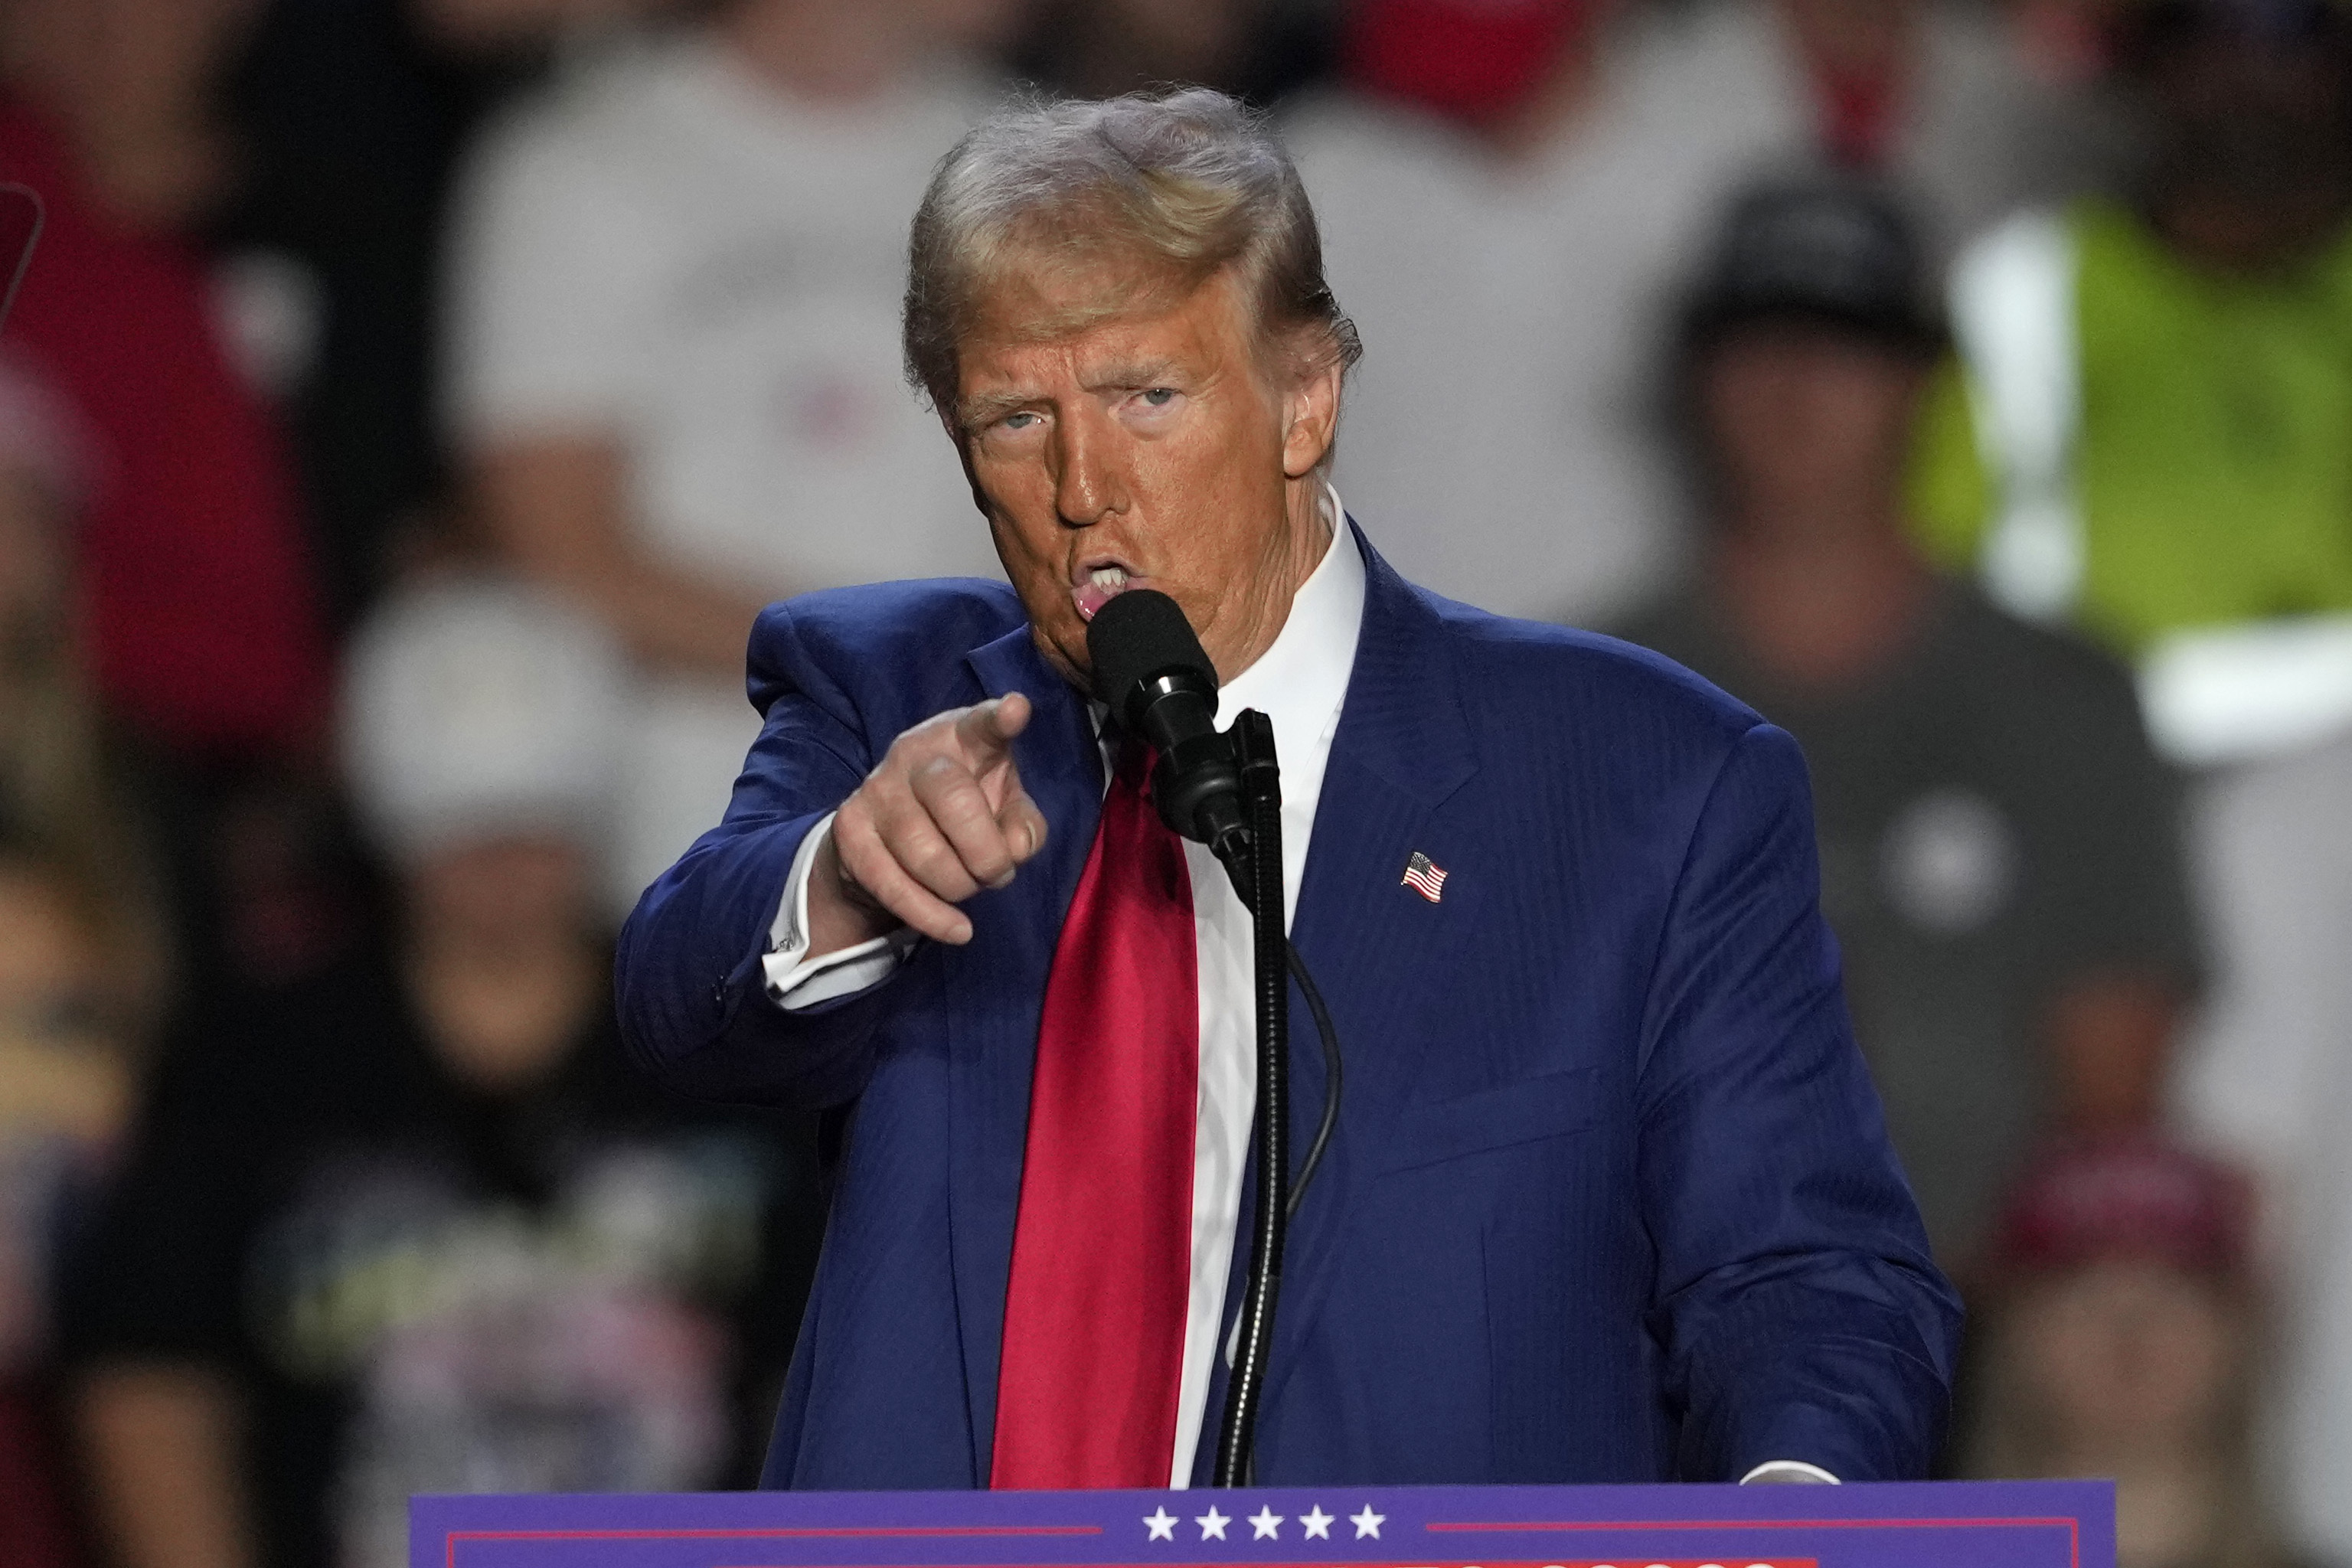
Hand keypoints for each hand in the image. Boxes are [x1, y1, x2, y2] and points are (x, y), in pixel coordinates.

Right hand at [809, 694, 1049, 950]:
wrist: (891, 831)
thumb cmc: (966, 811)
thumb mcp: (1005, 810)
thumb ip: (1024, 825)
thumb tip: (1015, 847)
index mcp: (962, 737)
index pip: (982, 725)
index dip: (999, 720)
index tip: (1016, 712)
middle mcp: (914, 753)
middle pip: (954, 801)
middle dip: (986, 854)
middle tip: (998, 873)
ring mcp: (877, 789)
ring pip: (924, 853)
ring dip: (960, 887)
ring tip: (969, 886)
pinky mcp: (850, 830)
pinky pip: (893, 885)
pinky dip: (932, 917)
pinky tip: (958, 929)